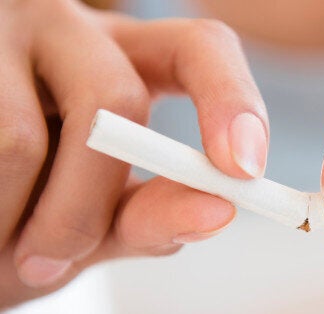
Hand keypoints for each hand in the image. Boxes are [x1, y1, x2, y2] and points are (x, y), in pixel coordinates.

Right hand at [1, 0, 267, 306]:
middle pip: (116, 100)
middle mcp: (71, 31)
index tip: (244, 171)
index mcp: (123, 60)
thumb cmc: (21, 210)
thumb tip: (216, 211)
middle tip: (47, 263)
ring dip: (11, 220)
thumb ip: (147, 215)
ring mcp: (4, 30)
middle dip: (85, 207)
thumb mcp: (90, 212)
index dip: (232, 101)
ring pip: (20, 137)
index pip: (202, 49)